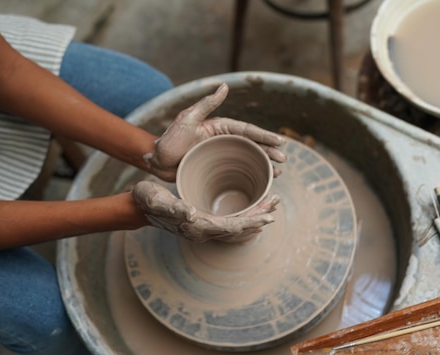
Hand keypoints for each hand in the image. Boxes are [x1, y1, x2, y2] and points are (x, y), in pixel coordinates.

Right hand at [132, 181, 279, 242]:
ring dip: (254, 215)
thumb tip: (193, 214)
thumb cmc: (146, 200)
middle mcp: (203, 230)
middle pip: (238, 227)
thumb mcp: (156, 199)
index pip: (231, 226)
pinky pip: (228, 222)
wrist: (137, 207)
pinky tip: (252, 208)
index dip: (251, 221)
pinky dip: (243, 215)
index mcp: (197, 226)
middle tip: (277, 202)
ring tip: (271, 203)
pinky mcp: (202, 222)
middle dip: (259, 216)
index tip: (269, 215)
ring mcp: (203, 228)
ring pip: (235, 225)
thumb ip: (173, 207)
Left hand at [143, 83, 286, 181]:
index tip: (280, 141)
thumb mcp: (187, 119)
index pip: (247, 131)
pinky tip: (261, 182)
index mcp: (220, 127)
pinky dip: (251, 176)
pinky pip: (238, 172)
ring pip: (249, 160)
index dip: (265, 136)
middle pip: (253, 146)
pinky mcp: (217, 170)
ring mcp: (222, 155)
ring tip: (278, 173)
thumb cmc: (169, 139)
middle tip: (283, 160)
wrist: (156, 161)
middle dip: (270, 152)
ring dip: (264, 165)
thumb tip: (224, 86)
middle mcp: (224, 140)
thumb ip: (206, 104)